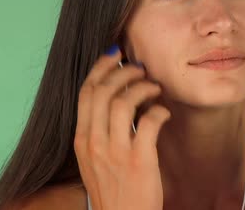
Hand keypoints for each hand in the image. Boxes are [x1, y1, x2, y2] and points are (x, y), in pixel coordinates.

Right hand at [74, 47, 169, 209]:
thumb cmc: (114, 189)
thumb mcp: (95, 159)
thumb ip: (100, 131)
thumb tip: (118, 98)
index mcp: (82, 140)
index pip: (85, 93)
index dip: (100, 68)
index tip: (115, 55)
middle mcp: (94, 143)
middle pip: (103, 91)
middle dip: (123, 73)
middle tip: (141, 70)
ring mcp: (115, 152)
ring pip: (123, 102)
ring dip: (142, 88)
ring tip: (154, 88)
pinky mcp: (138, 161)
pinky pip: (149, 122)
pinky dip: (159, 111)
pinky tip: (163, 112)